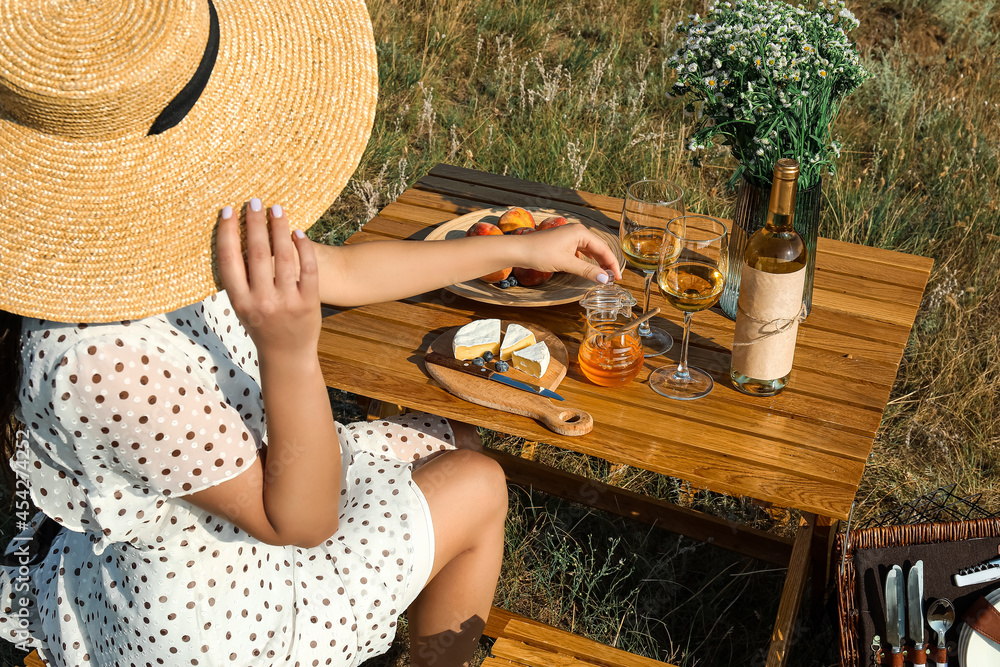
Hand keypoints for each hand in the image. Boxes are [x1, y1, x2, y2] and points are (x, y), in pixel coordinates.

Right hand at [216, 198, 319, 358]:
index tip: (228, 210)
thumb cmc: (261, 326)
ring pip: (284, 257)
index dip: (227, 233)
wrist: (287, 355)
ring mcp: (287, 302)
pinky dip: (303, 248)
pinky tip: (298, 232)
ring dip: (279, 229)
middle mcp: (262, 301)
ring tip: (277, 210)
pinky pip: (308, 269)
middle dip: (255, 224)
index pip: (229, 260)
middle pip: (257, 254)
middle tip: (254, 202)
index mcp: (240, 302)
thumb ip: (239, 280)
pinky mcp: (309, 302)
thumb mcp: (243, 307)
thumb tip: (233, 239)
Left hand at [518, 224, 622, 282]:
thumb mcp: (566, 263)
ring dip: (597, 262)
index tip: (617, 277)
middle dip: (606, 263)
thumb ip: (587, 271)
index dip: (612, 263)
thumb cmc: (540, 253)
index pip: (603, 248)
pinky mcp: (564, 242)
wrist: (519, 250)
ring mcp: (570, 236)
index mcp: (580, 232)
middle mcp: (577, 231)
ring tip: (603, 275)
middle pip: (598, 248)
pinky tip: (589, 268)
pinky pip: (581, 251)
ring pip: (590, 250)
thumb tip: (604, 279)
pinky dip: (587, 260)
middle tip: (612, 279)